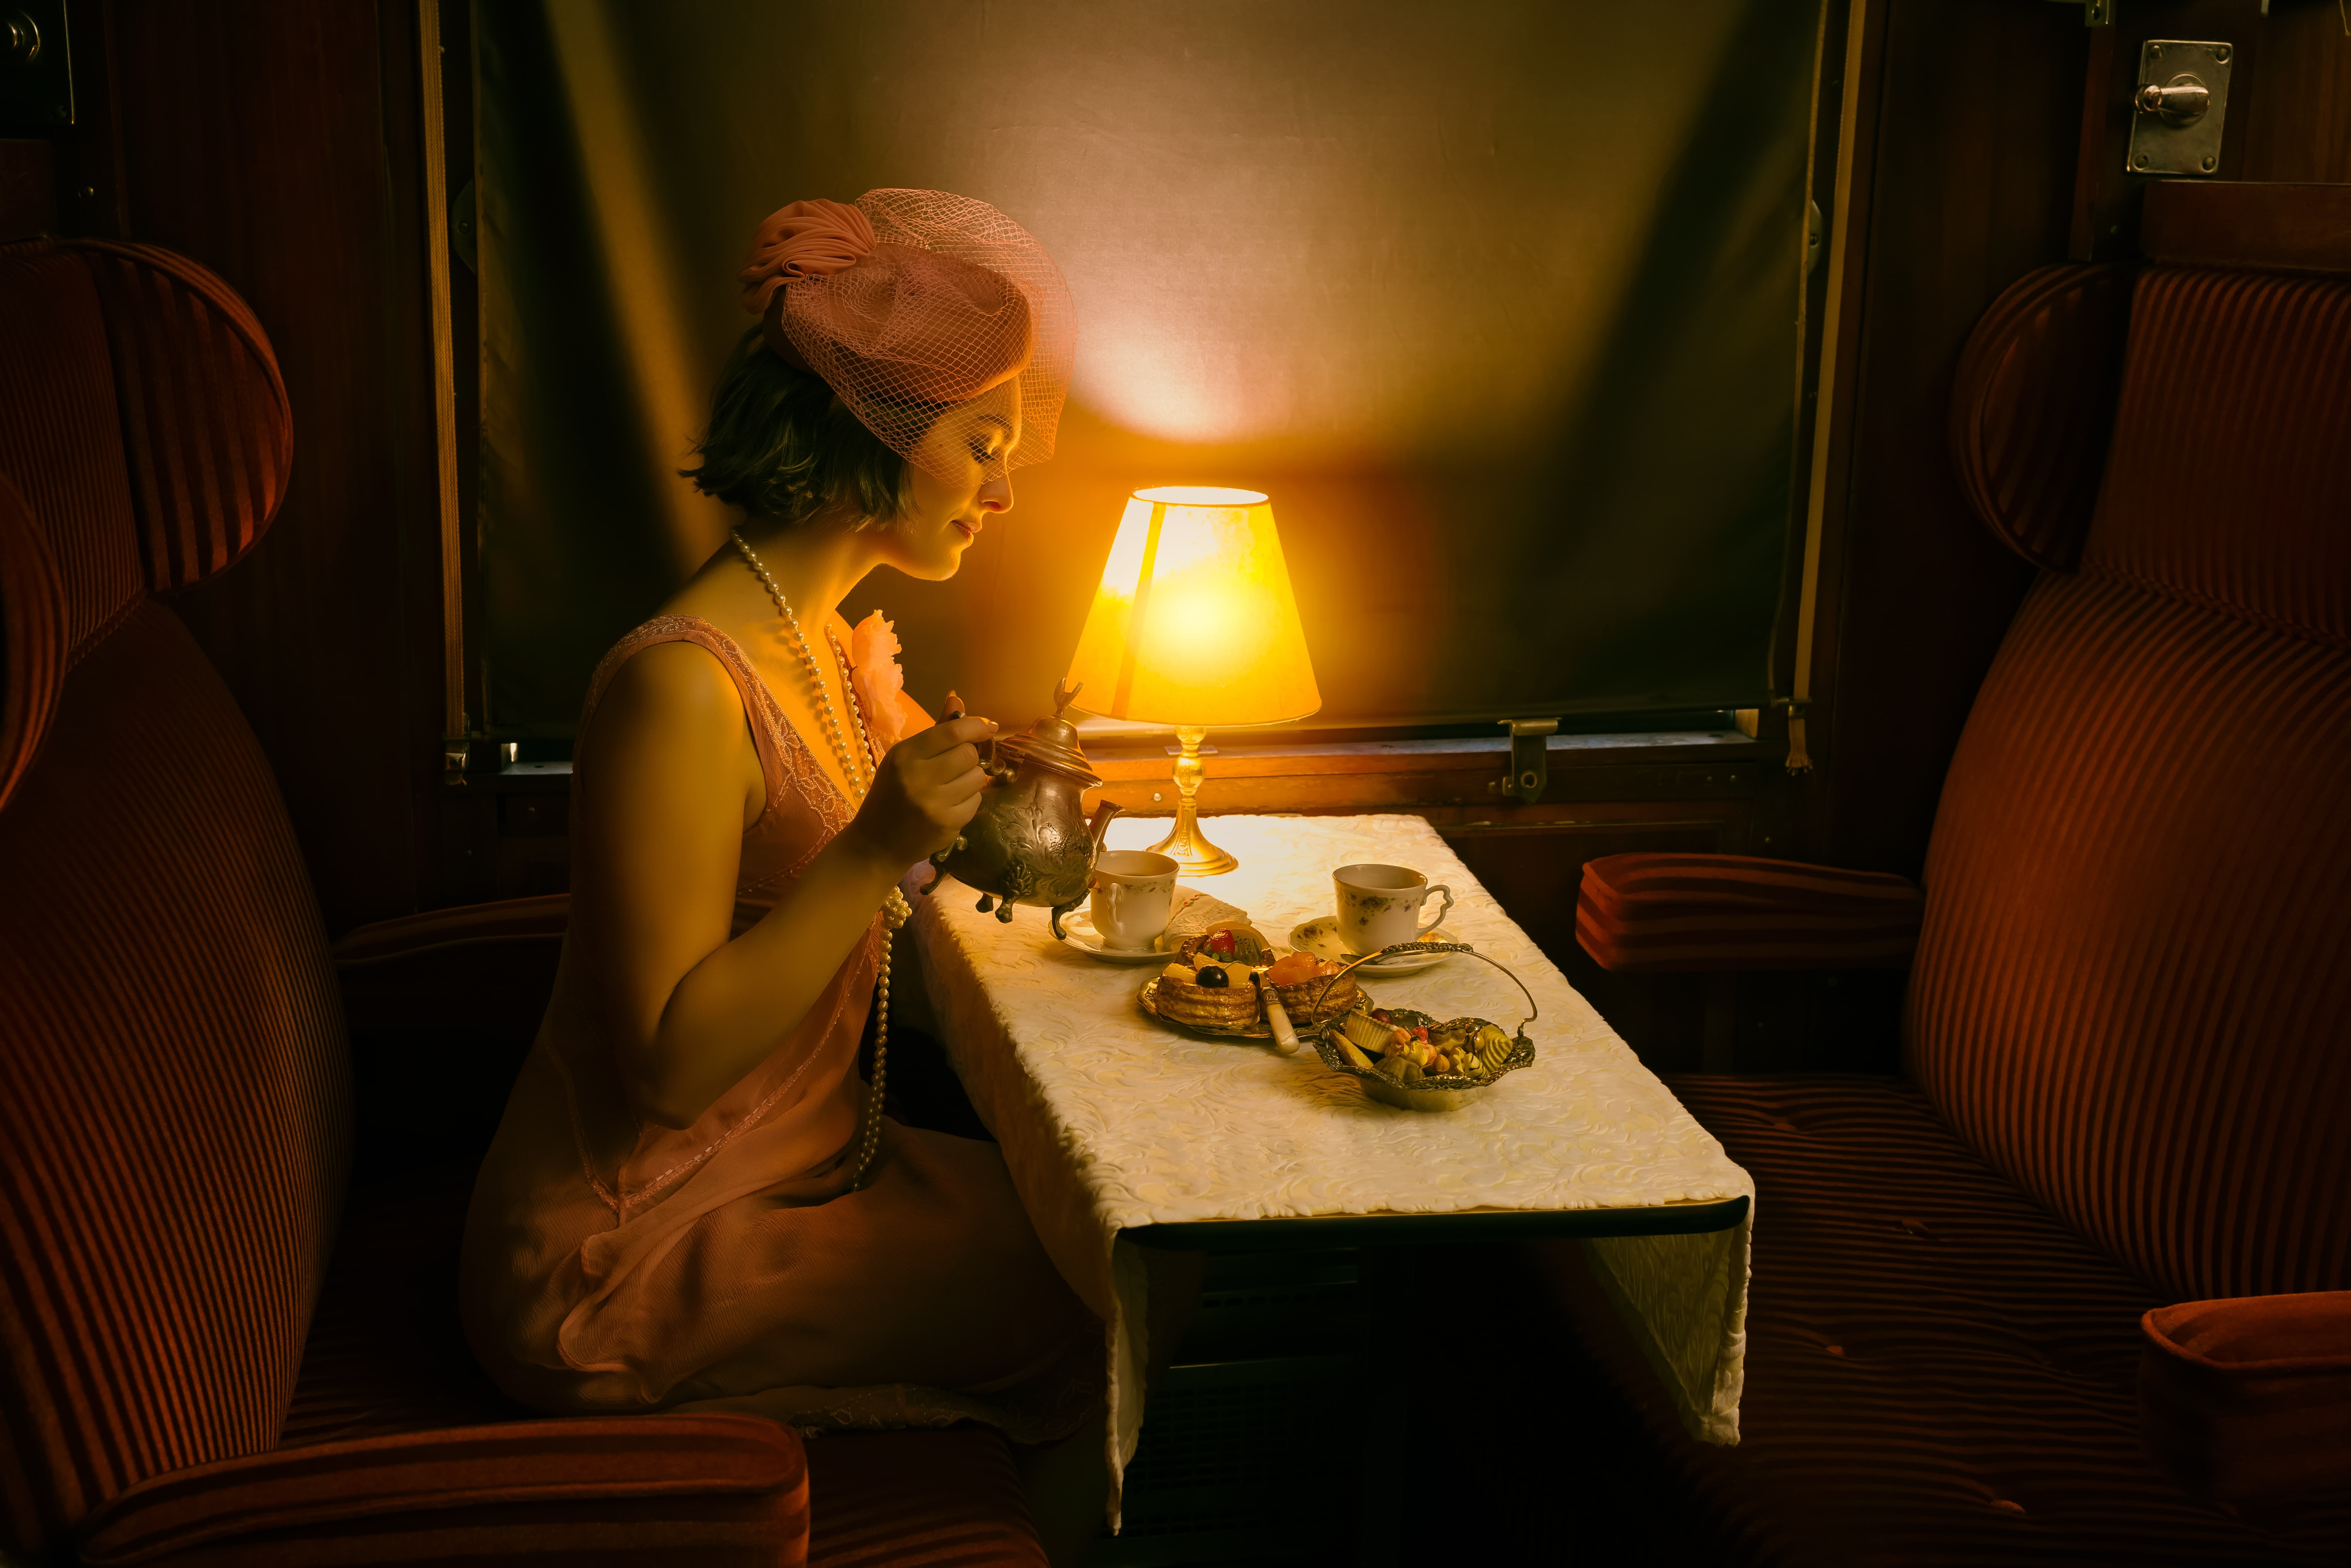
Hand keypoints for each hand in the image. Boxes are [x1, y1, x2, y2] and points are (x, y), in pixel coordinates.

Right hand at [847, 706, 996, 865]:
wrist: (877, 844)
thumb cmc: (892, 795)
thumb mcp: (905, 759)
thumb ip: (935, 730)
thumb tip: (957, 698)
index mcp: (905, 755)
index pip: (953, 732)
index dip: (977, 726)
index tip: (987, 727)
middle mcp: (918, 777)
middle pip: (969, 754)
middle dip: (969, 759)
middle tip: (955, 767)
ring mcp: (934, 803)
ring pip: (978, 778)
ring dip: (971, 780)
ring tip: (951, 788)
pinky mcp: (947, 824)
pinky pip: (976, 801)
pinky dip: (968, 801)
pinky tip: (949, 806)